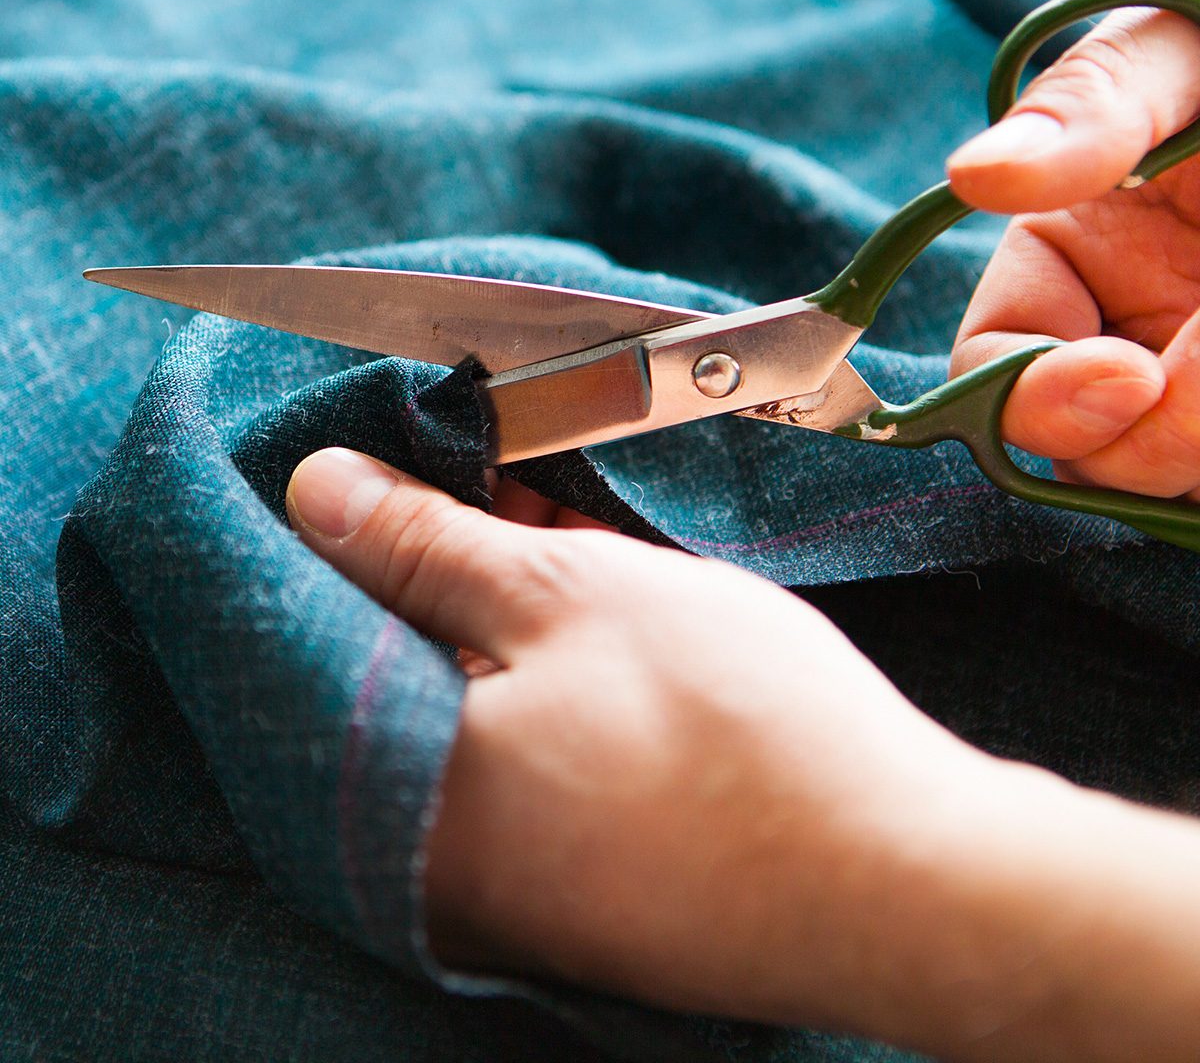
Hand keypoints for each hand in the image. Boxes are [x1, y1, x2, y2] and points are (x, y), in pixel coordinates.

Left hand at [286, 448, 1199, 1060]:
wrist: (899, 886)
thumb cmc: (732, 730)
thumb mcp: (567, 596)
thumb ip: (424, 544)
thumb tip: (313, 489)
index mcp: (397, 783)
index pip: (319, 625)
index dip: (362, 527)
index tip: (399, 460)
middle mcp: (428, 854)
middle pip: (403, 665)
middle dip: (446, 564)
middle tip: (501, 485)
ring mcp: (508, 881)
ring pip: (475, 705)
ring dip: (507, 617)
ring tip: (558, 535)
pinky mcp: (579, 884)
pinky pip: (530, 758)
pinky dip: (549, 681)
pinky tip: (597, 620)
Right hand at [948, 0, 1199, 497]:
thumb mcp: (1182, 45)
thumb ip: (1090, 106)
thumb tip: (971, 174)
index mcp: (1064, 258)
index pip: (994, 366)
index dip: (1040, 397)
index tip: (1129, 376)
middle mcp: (1121, 335)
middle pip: (1087, 451)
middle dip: (1151, 437)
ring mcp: (1195, 383)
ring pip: (1170, 476)